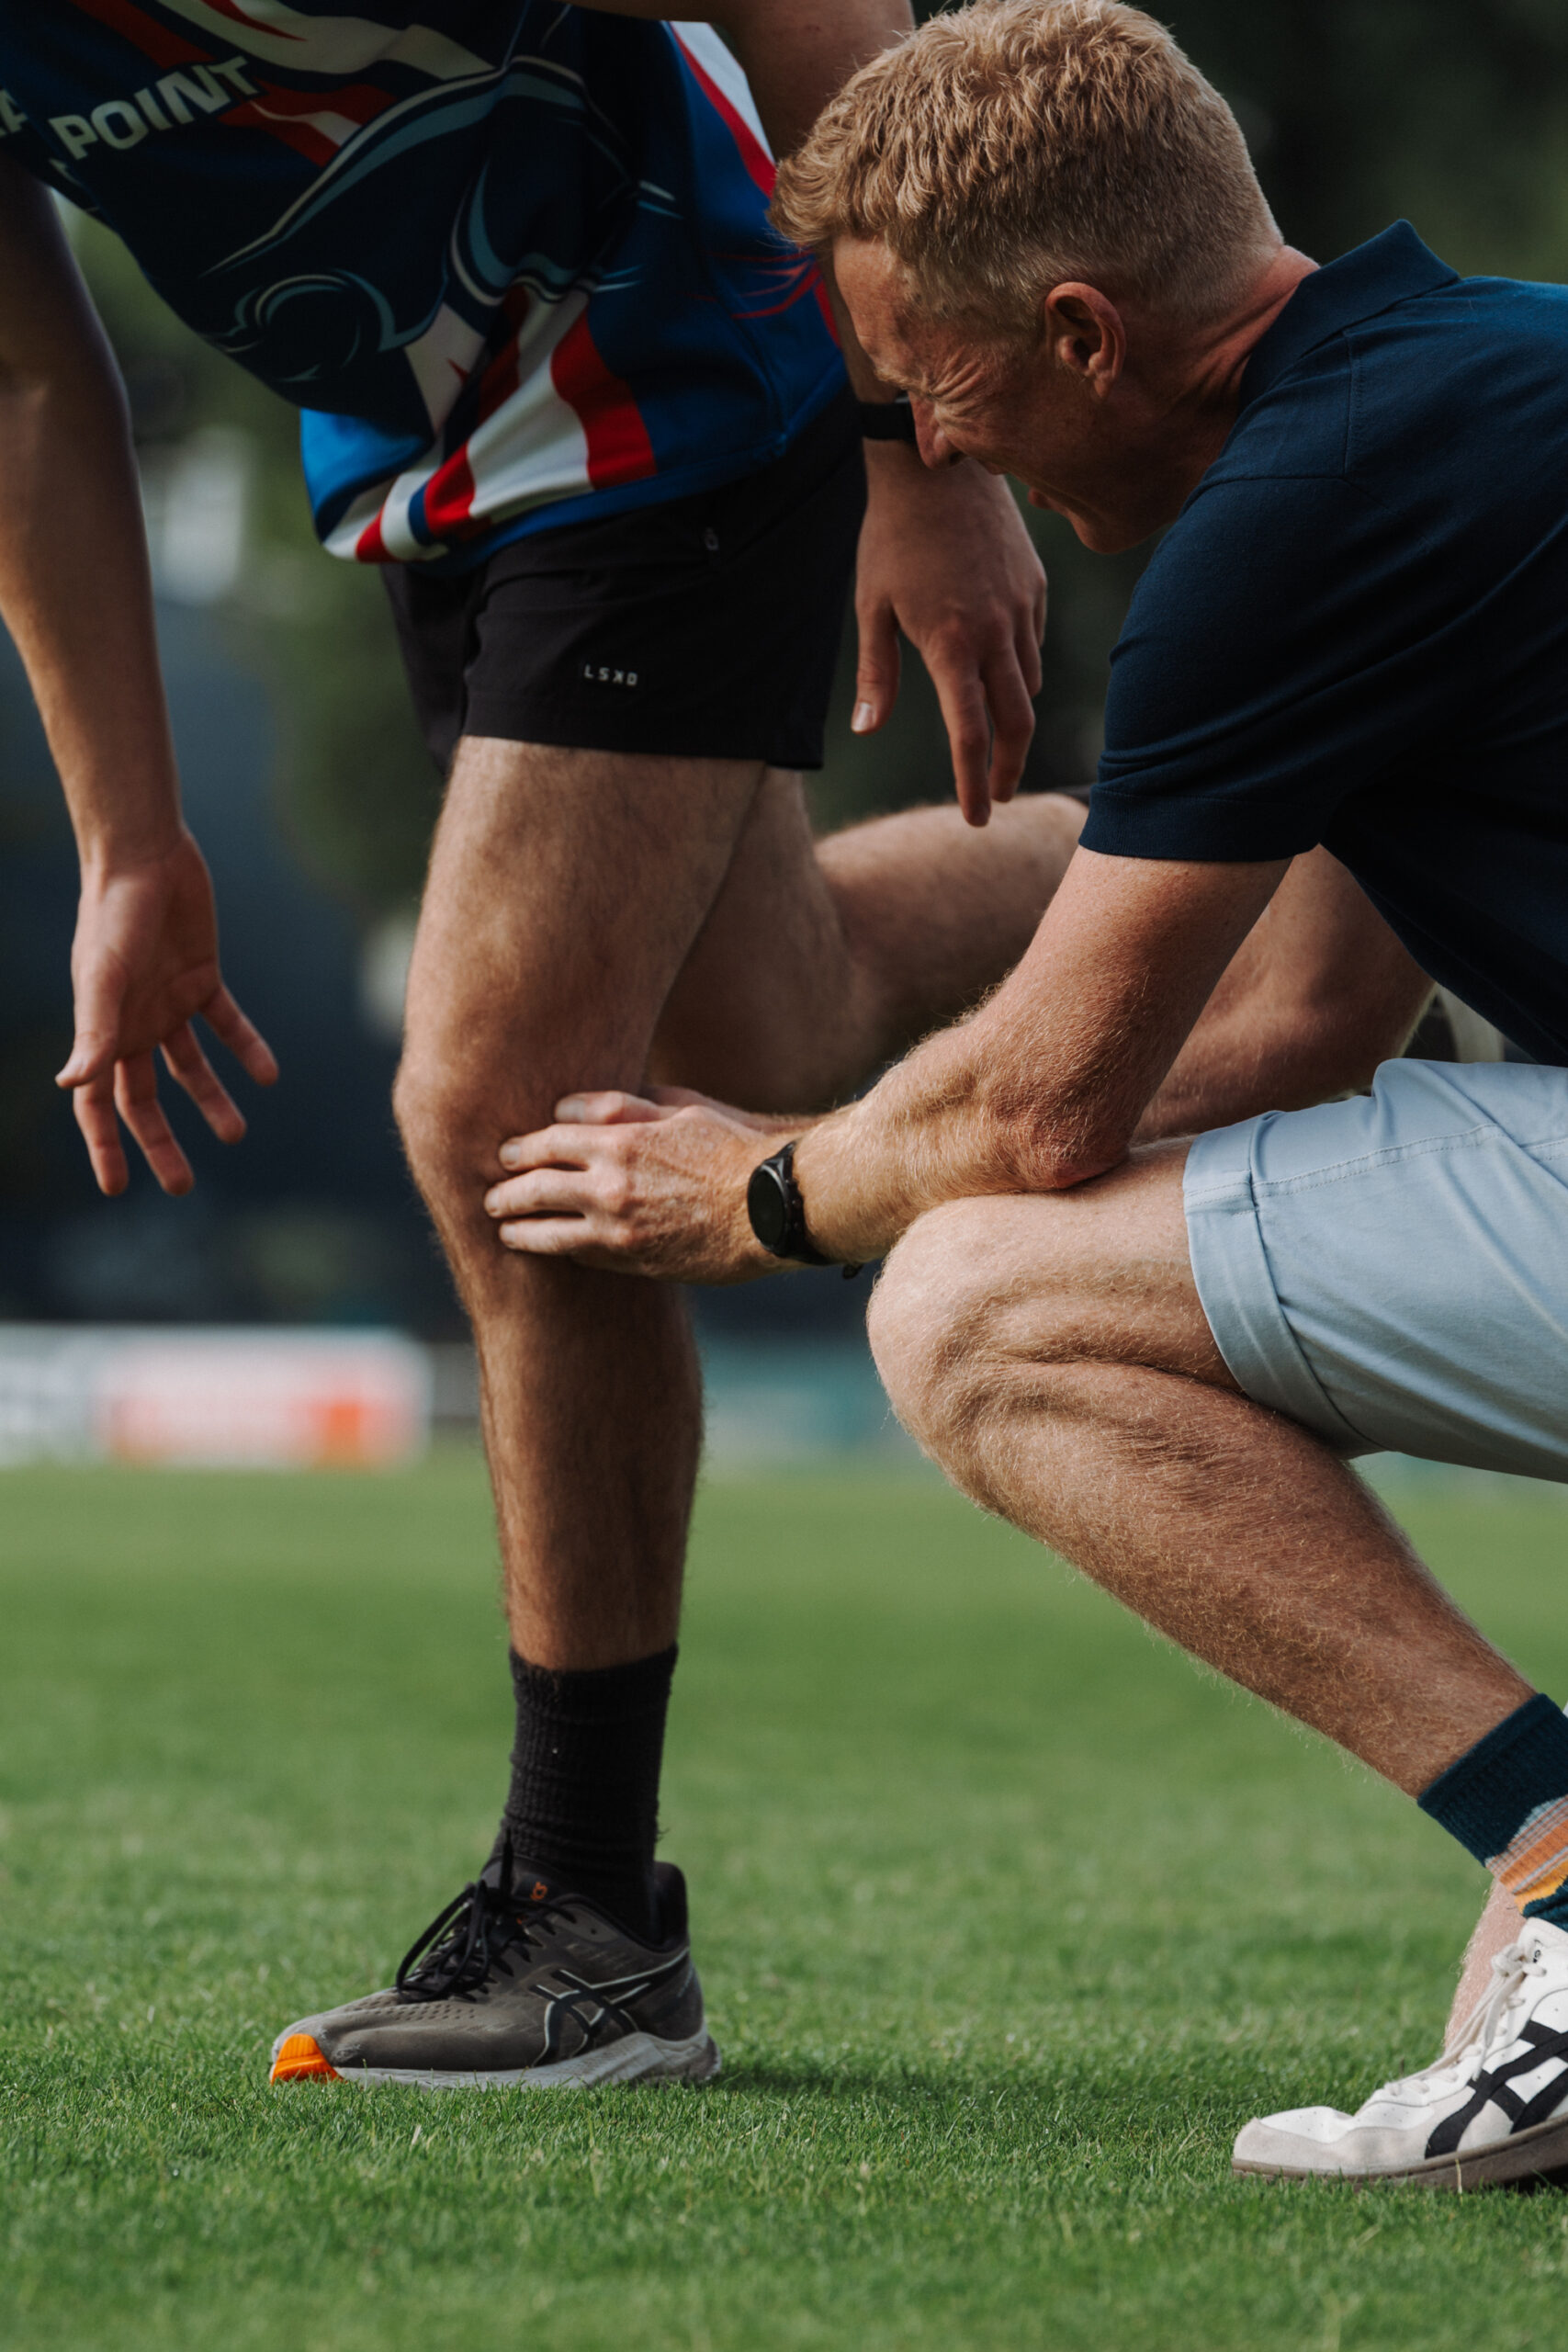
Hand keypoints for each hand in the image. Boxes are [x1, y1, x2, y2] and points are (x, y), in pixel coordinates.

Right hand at [57, 830, 277, 1195]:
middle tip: (181, 1186)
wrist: (145, 858)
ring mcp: (170, 1004)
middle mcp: (134, 1024)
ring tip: (237, 1134)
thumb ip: (92, 1032)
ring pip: (191, 1068)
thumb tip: (70, 1084)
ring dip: (212, 1101)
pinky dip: (247, 1049)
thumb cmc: (114, 915)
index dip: (105, 1145)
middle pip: (146, 1098)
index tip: (117, 1188)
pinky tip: (268, 1076)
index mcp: (103, 1031)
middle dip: (160, 1142)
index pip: (98, 1103)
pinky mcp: (203, 980)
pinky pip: (228, 1025)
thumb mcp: (104, 978)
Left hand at [483, 1088, 782, 1283]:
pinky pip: (584, 1258)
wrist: (773, 1206)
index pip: (546, 1143)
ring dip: (519, 1231)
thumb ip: (622, 1106)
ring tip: (504, 1231)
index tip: (507, 1155)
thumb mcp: (679, 1108)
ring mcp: (620, 1232)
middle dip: (506, 1193)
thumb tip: (572, 1108)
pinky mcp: (637, 1264)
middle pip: (535, 1190)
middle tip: (491, 1197)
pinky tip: (551, 1249)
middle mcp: (609, 1189)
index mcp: (618, 1142)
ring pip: (549, 1233)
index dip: (521, 1150)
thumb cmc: (734, 1146)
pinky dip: (560, 1251)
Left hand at [852, 443, 1046, 825]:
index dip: (973, 783)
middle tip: (995, 796)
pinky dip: (1020, 671)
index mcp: (952, 644)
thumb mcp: (871, 607)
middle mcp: (996, 632)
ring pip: (1029, 684)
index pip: (971, 733)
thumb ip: (877, 673)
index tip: (976, 817)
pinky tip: (1000, 673)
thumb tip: (867, 730)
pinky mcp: (1034, 586)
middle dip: (1007, 767)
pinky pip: (1033, 644)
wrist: (937, 466)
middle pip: (1018, 722)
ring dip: (1014, 719)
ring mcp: (1022, 608)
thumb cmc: (892, 538)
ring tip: (994, 739)